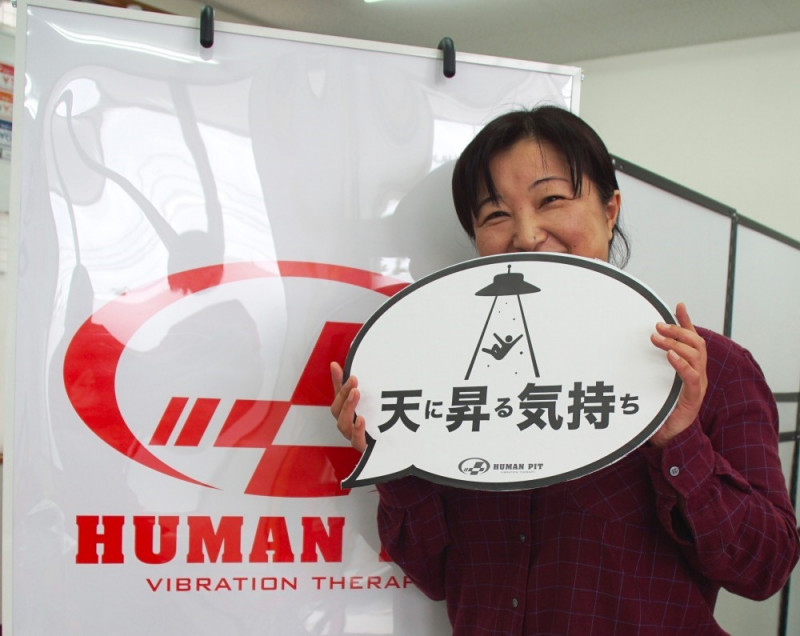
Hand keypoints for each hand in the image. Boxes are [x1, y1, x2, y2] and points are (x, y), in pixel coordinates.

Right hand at [330, 361, 366, 452]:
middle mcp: (347, 425)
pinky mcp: (365, 447)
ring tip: (356, 395)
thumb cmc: (373, 420)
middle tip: (354, 384)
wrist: (392, 444)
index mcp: (345, 412)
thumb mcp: (361, 399)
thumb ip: (346, 384)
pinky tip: (361, 419)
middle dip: (345, 396)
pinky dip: (357, 430)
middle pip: (338, 412)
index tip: (351, 374)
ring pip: (344, 426)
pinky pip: (357, 442)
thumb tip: (334, 364)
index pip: (338, 397)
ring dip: (348, 409)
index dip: (341, 385)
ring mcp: (354, 437)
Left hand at [648, 302, 707, 447]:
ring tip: (657, 338)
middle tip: (657, 325)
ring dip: (676, 343)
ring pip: (696, 356)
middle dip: (678, 330)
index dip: (686, 322)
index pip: (691, 339)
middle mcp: (698, 373)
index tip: (678, 305)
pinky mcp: (693, 399)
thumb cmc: (659, 409)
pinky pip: (692, 377)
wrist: (667, 437)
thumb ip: (649, 366)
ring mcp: (698, 385)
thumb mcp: (653, 382)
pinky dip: (682, 364)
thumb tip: (632, 349)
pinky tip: (670, 356)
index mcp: (690, 367)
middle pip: (696, 343)